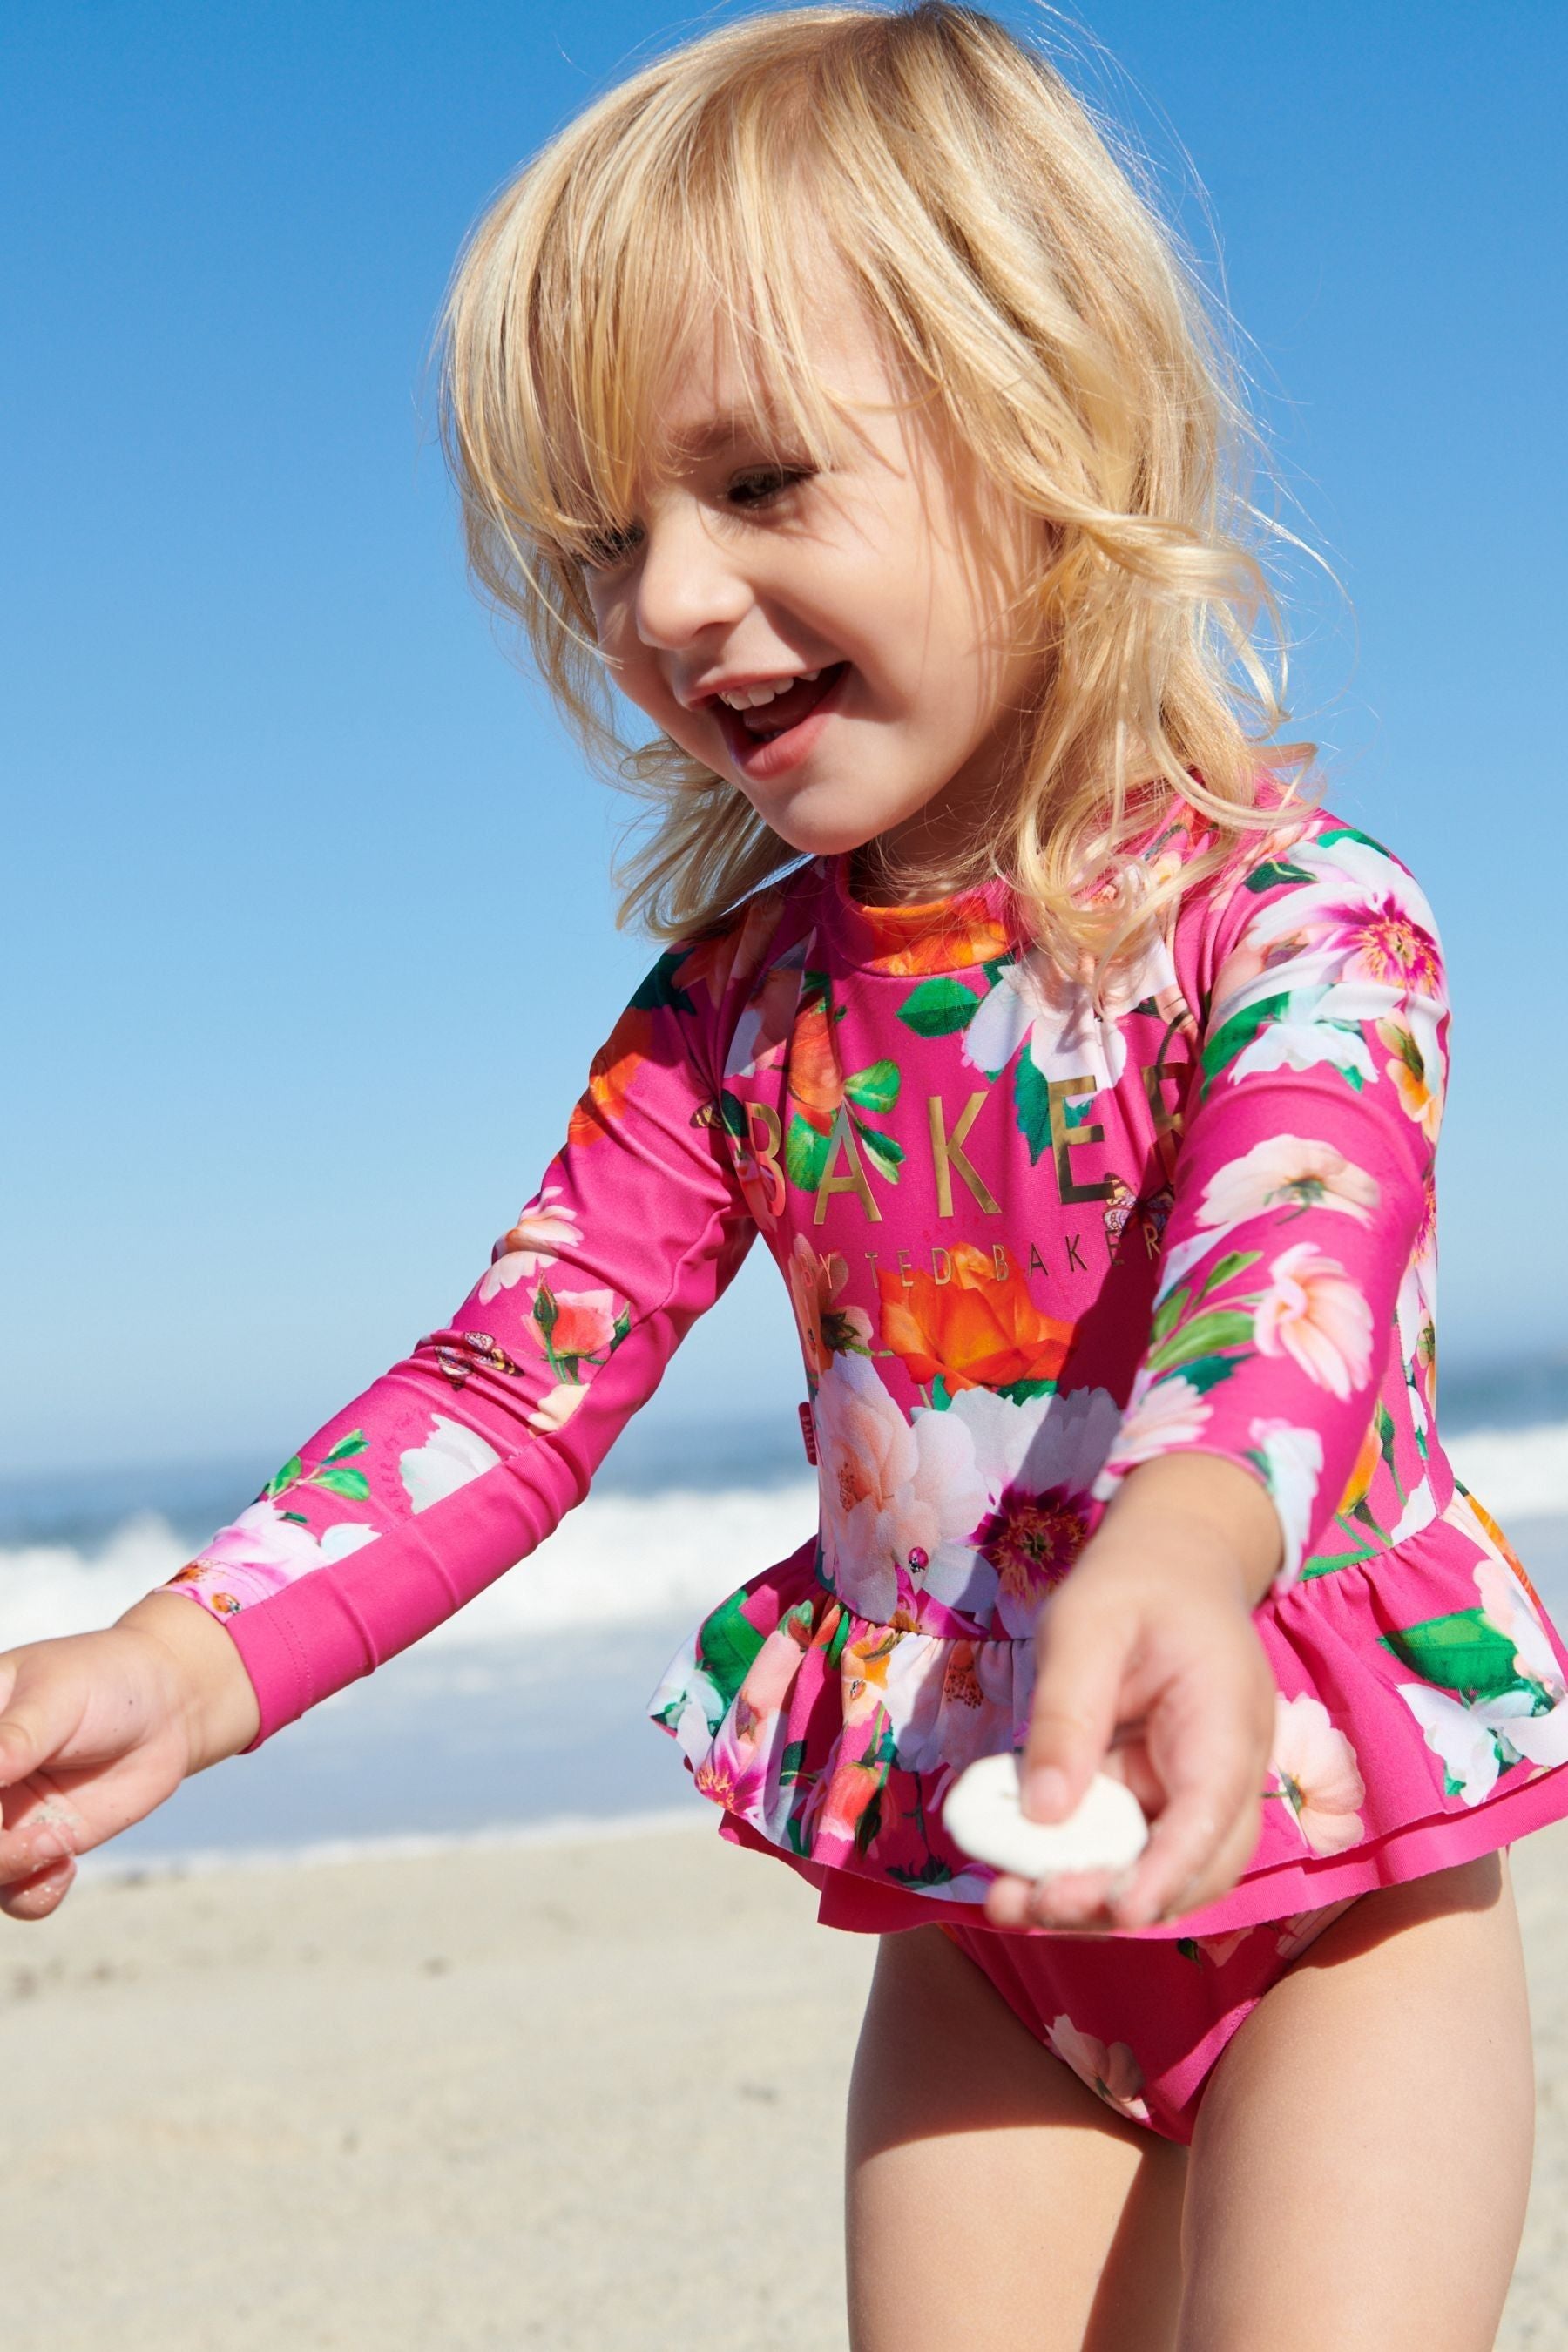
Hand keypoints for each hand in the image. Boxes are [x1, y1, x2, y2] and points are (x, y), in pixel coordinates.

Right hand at [0, 1594, 260, 1923]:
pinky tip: (66, 1862)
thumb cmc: (106, 1680)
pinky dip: (35, 1893)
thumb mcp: (55, 1698)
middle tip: (36, 1837)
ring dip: (9, 1870)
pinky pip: (16, 1895)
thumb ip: (12, 1739)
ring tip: (58, 1844)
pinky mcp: (38, 1846)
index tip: (3, 1797)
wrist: (168, 1705)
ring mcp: (3, 1818)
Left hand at [983, 1454, 1279, 1934]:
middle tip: (1032, 1907)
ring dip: (1088, 1900)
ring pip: (1154, 1871)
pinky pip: (1120, 1848)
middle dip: (1115, 1901)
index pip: (1211, 1817)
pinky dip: (1072, 1869)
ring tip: (1007, 1906)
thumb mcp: (1084, 1626)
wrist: (1168, 1562)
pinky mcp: (1150, 1797)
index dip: (1168, 1872)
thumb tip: (1040, 1812)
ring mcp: (1189, 1791)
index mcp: (1227, 1723)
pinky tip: (1012, 1880)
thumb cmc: (1134, 1584)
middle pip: (1190, 1867)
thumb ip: (1066, 1714)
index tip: (1121, 1911)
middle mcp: (1222, 1774)